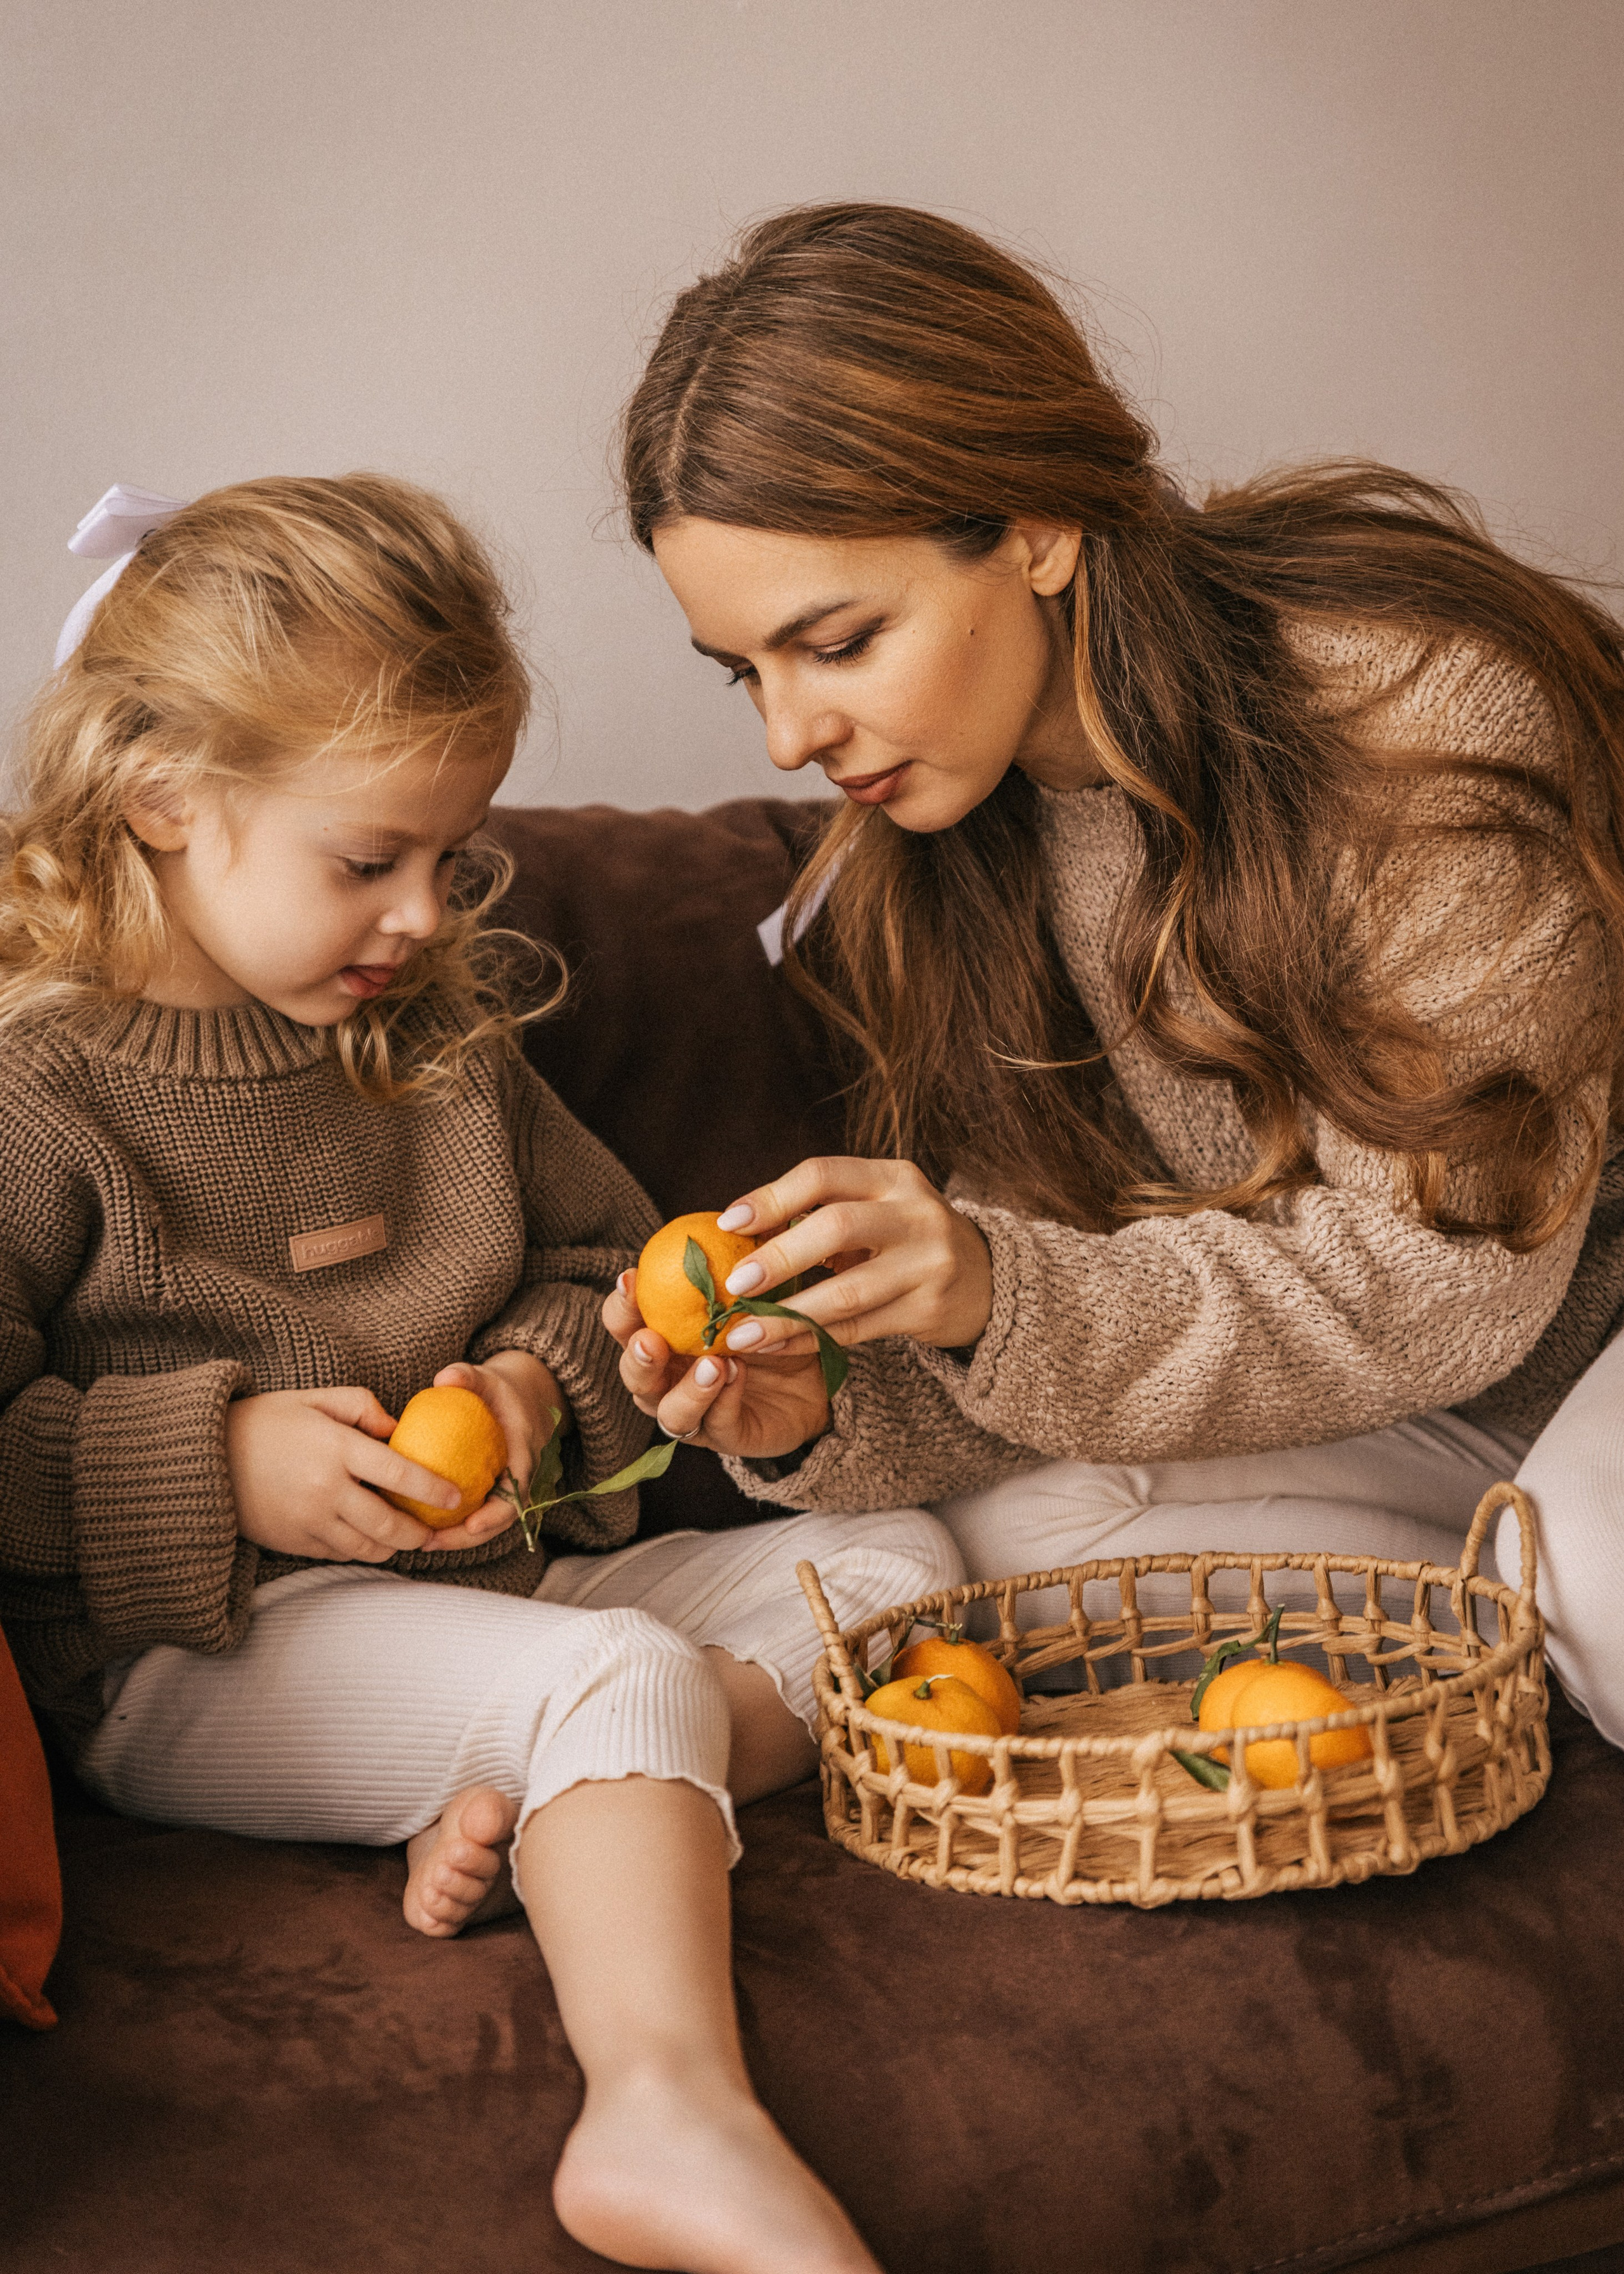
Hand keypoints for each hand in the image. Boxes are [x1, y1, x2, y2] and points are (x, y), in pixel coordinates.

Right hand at [227, 1385, 467, 1560]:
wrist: (204, 1458)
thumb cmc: (265, 1421)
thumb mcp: (315, 1399)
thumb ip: (362, 1407)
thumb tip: (398, 1431)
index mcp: (336, 1449)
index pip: (398, 1473)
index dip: (431, 1487)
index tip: (455, 1495)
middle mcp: (325, 1491)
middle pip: (388, 1524)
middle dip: (418, 1532)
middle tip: (435, 1529)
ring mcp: (308, 1521)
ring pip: (367, 1547)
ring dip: (392, 1546)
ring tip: (407, 1537)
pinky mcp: (293, 1542)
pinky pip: (340, 1553)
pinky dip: (360, 1548)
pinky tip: (369, 1536)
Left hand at [431, 1350, 570, 1533]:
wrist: (526, 1400)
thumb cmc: (501, 1390)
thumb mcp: (487, 1377)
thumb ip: (467, 1375)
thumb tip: (443, 1378)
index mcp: (525, 1454)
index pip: (517, 1491)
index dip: (497, 1513)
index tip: (472, 1525)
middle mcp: (523, 1478)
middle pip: (501, 1520)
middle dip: (468, 1538)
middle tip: (429, 1542)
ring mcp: (511, 1489)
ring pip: (489, 1524)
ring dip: (459, 1538)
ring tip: (422, 1542)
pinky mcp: (497, 1494)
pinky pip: (479, 1515)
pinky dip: (456, 1526)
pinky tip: (424, 1527)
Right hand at [602, 1274, 830, 1459]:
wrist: (818, 1373)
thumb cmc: (774, 1325)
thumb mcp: (760, 1287)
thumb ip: (740, 1259)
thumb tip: (735, 1213)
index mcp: (664, 1338)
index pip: (626, 1323)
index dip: (620, 1305)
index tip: (630, 1277)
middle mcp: (669, 1380)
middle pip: (634, 1375)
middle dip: (636, 1356)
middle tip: (649, 1338)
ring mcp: (696, 1414)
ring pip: (669, 1413)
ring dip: (686, 1389)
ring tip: (712, 1365)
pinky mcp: (729, 1438)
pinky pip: (718, 1425)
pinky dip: (724, 1401)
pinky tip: (738, 1377)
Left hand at [704, 1157, 993, 1356]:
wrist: (989, 1281)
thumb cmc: (907, 1239)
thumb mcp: (879, 1208)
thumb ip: (822, 1212)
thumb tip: (740, 1233)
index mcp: (894, 1177)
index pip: (823, 1174)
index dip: (771, 1197)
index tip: (729, 1224)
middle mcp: (916, 1213)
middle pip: (835, 1227)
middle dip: (778, 1257)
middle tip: (735, 1283)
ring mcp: (928, 1263)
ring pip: (845, 1291)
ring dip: (787, 1314)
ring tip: (742, 1332)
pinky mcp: (928, 1309)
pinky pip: (857, 1329)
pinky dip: (810, 1339)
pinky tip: (776, 1344)